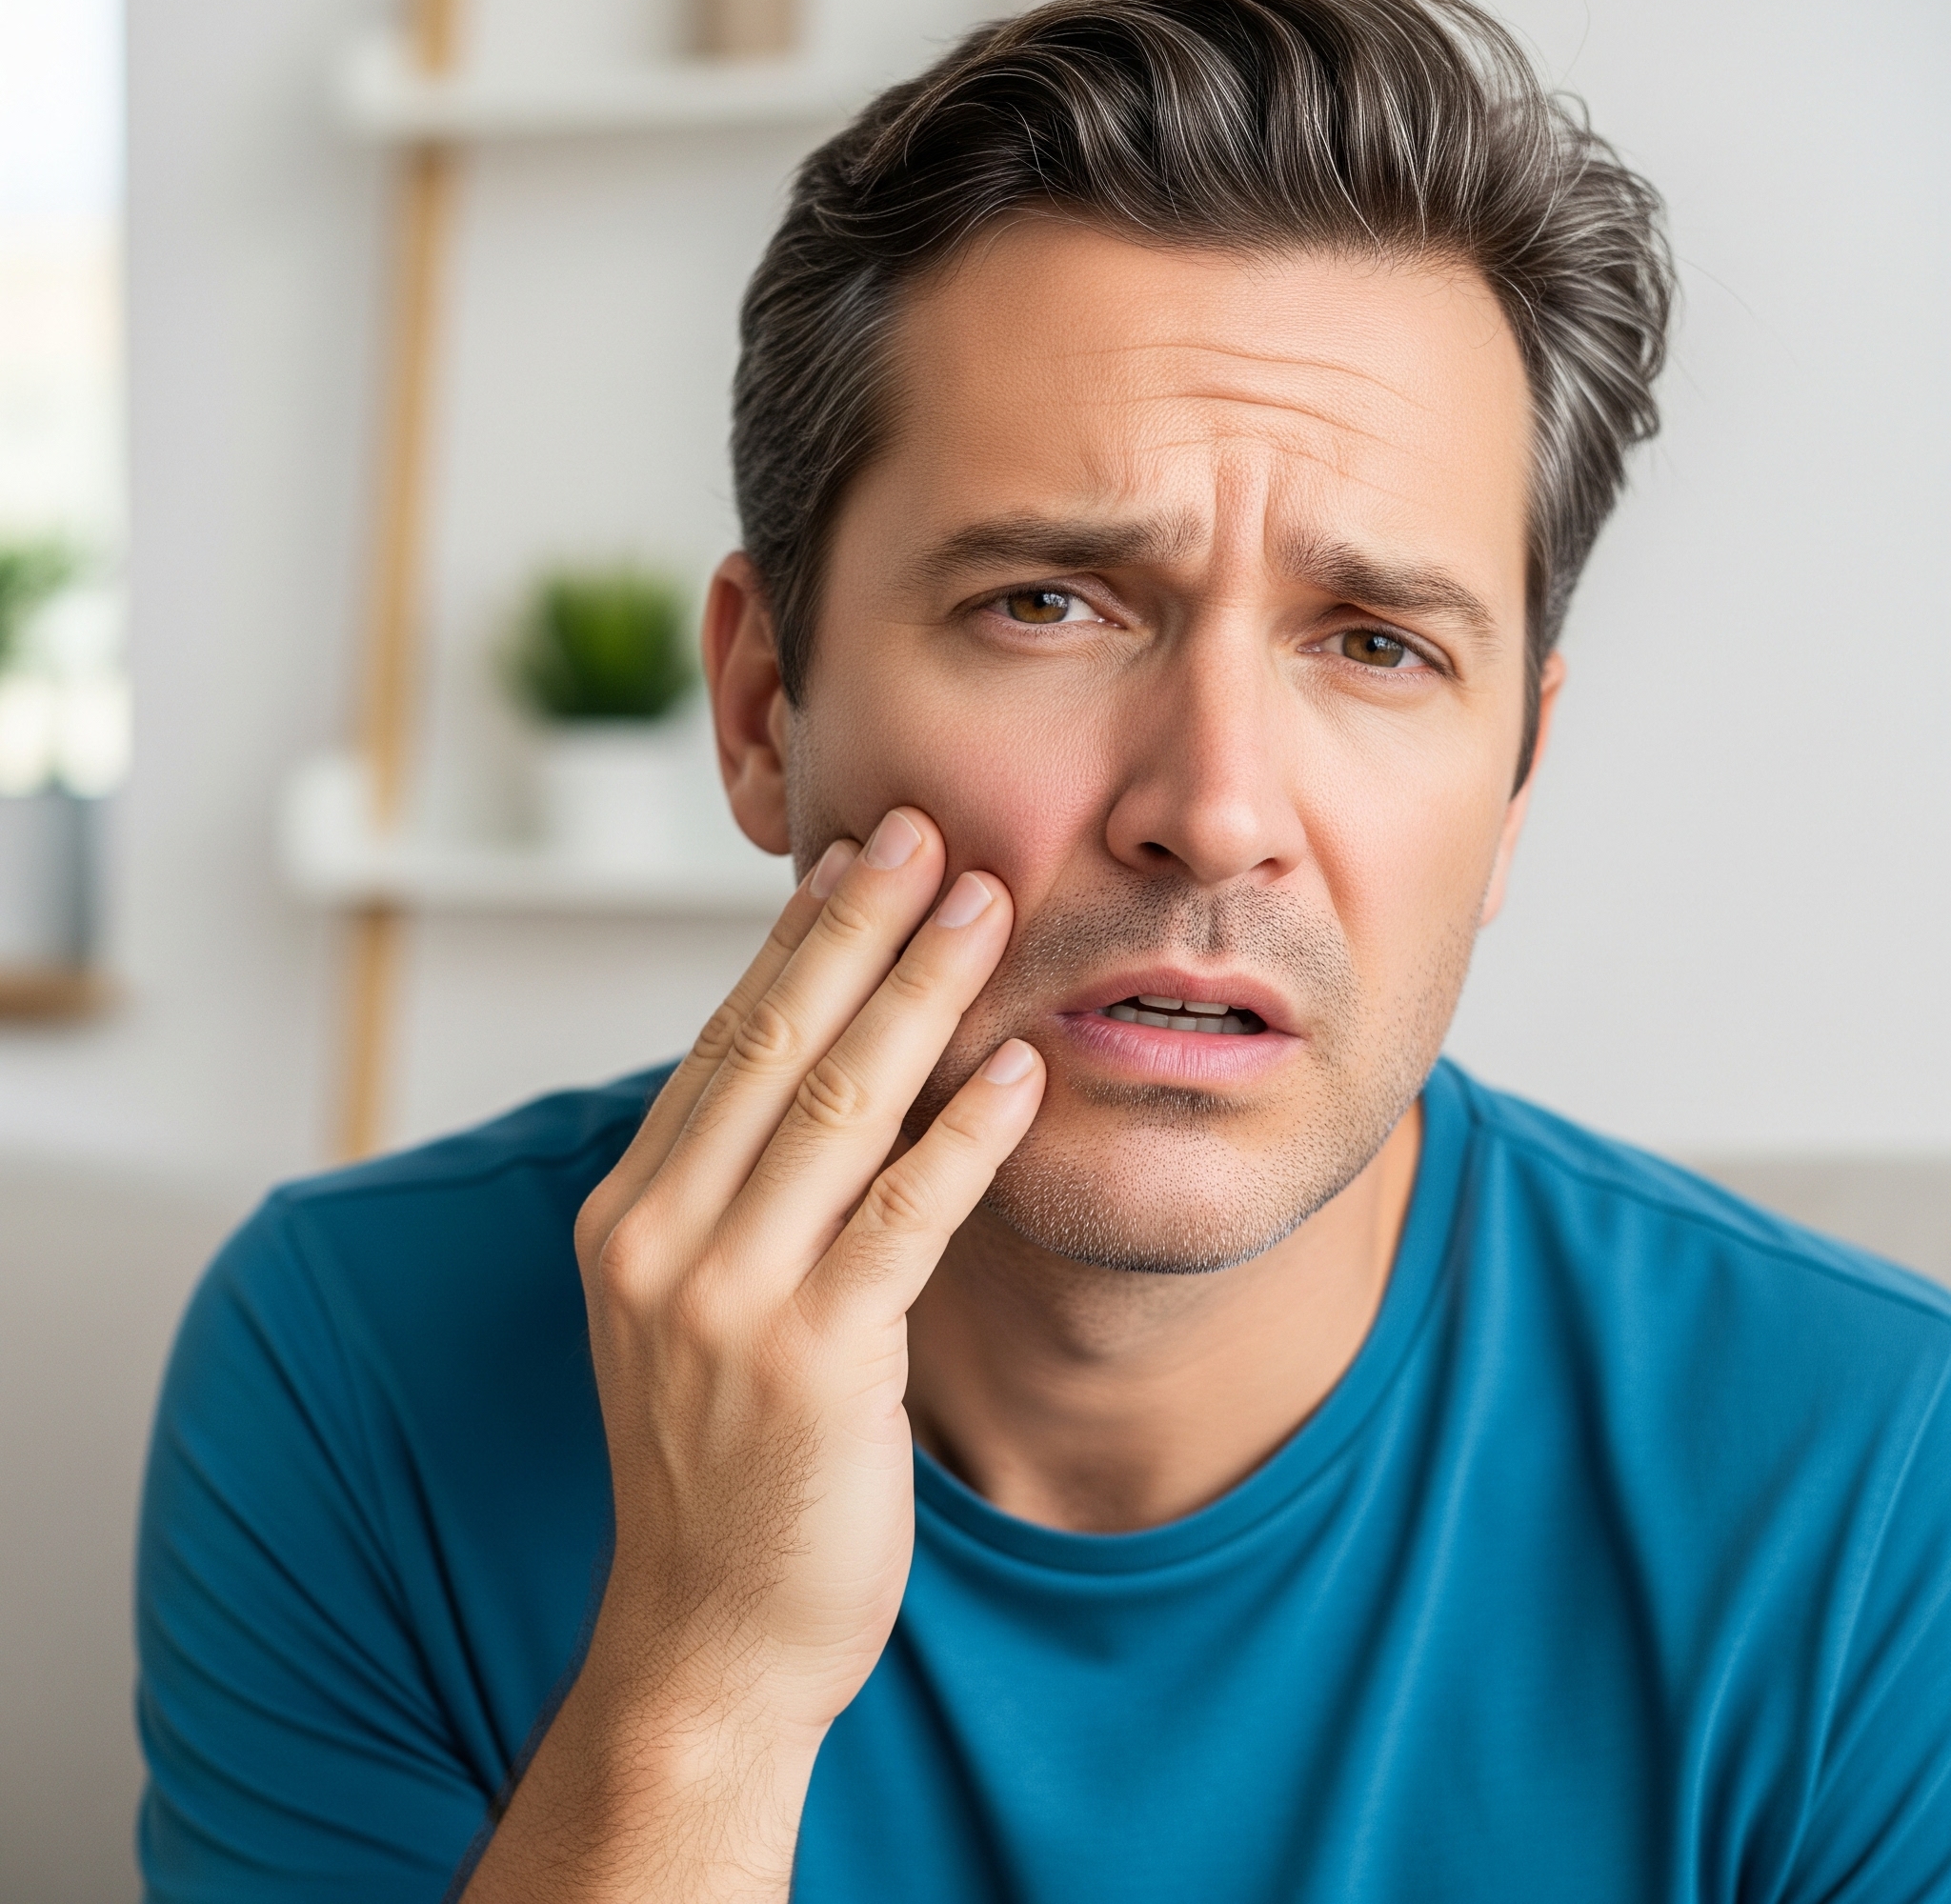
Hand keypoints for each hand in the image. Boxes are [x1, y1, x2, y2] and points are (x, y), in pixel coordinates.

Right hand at [461, 808, 1043, 1902]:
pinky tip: (1019, 1069)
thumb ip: (743, 1192)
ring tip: (986, 907)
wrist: (709, 1640)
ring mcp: (727, 1305)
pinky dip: (967, 1135)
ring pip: (838, 1108)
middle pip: (773, 1046)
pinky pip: (904, 1218)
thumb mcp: (701, 1308)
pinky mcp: (813, 1367)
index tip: (855, 856)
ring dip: (921, 994)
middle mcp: (660, 1245)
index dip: (794, 942)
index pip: (721, 1043)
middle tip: (928, 831)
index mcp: (628, 1217)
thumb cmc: (726, 1463)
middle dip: (858, 929)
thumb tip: (830, 1062)